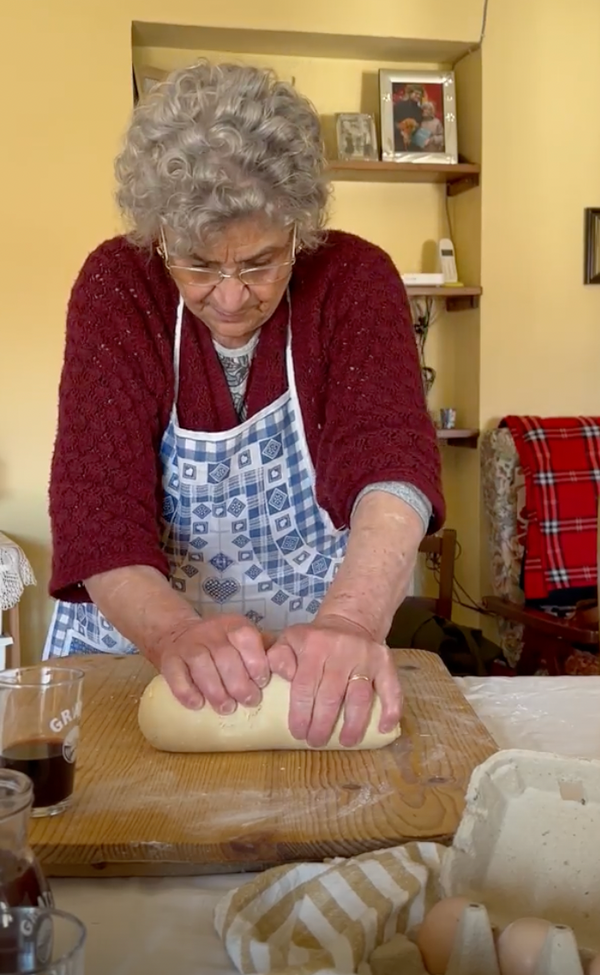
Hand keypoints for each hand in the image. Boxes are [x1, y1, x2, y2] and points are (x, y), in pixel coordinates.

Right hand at [155, 614, 270, 711]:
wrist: (178, 634)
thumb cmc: (221, 645)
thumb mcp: (242, 640)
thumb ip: (262, 650)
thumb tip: (288, 669)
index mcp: (233, 626)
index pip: (246, 637)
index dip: (255, 661)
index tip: (262, 682)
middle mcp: (210, 632)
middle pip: (225, 655)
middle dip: (239, 682)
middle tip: (249, 701)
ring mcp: (188, 645)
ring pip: (201, 664)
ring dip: (215, 690)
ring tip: (226, 708)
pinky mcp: (169, 660)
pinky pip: (176, 675)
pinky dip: (186, 692)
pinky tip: (197, 704)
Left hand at [268, 615, 401, 747]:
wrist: (350, 621)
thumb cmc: (315, 640)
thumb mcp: (290, 640)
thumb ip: (278, 657)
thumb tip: (283, 676)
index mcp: (314, 646)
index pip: (305, 686)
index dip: (301, 713)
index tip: (298, 733)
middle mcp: (341, 650)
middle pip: (331, 695)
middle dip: (322, 724)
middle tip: (316, 742)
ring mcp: (366, 657)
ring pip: (360, 696)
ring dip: (353, 724)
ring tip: (345, 742)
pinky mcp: (386, 663)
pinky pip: (391, 688)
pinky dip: (391, 710)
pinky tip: (383, 729)